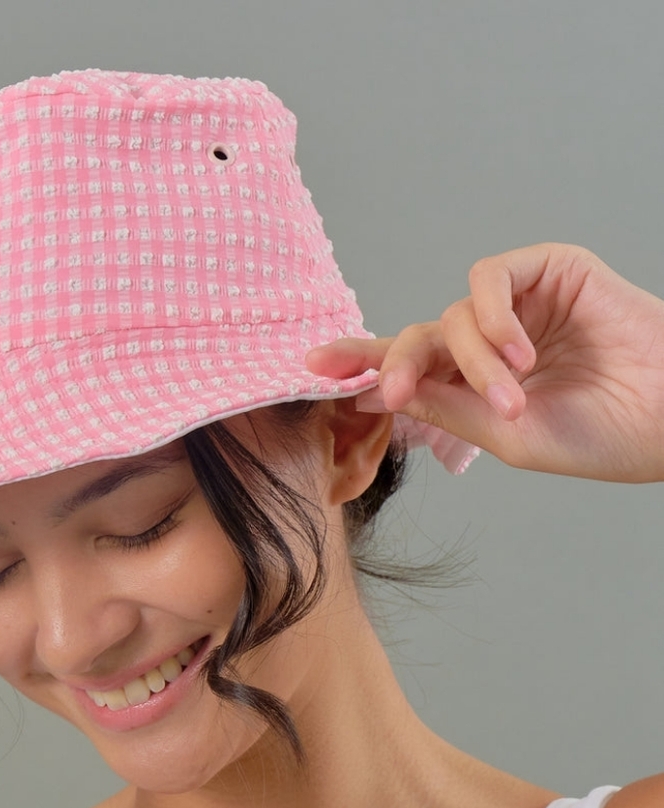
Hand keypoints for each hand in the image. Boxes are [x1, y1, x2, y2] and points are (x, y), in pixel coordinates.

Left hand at [307, 243, 663, 481]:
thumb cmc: (599, 434)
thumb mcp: (504, 434)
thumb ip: (442, 407)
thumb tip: (376, 394)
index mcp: (472, 383)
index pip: (405, 367)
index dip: (360, 363)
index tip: (311, 368)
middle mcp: (486, 342)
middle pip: (416, 337)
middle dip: (395, 362)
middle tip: (394, 392)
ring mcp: (515, 306)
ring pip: (453, 316)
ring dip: (473, 361)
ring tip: (512, 397)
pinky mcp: (547, 270)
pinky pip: (489, 280)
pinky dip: (492, 317)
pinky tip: (518, 353)